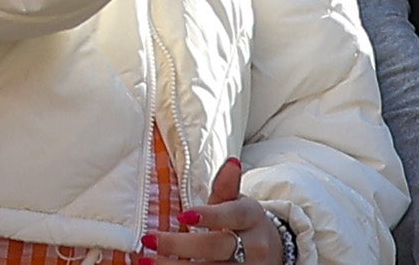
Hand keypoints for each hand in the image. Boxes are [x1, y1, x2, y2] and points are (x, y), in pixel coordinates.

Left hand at [143, 158, 286, 264]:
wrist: (271, 252)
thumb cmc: (243, 223)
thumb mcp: (237, 202)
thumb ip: (227, 187)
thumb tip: (231, 162)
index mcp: (251, 217)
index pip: (232, 215)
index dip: (209, 216)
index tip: (183, 215)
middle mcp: (253, 246)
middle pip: (216, 247)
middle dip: (181, 245)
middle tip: (149, 240)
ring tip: (146, 262)